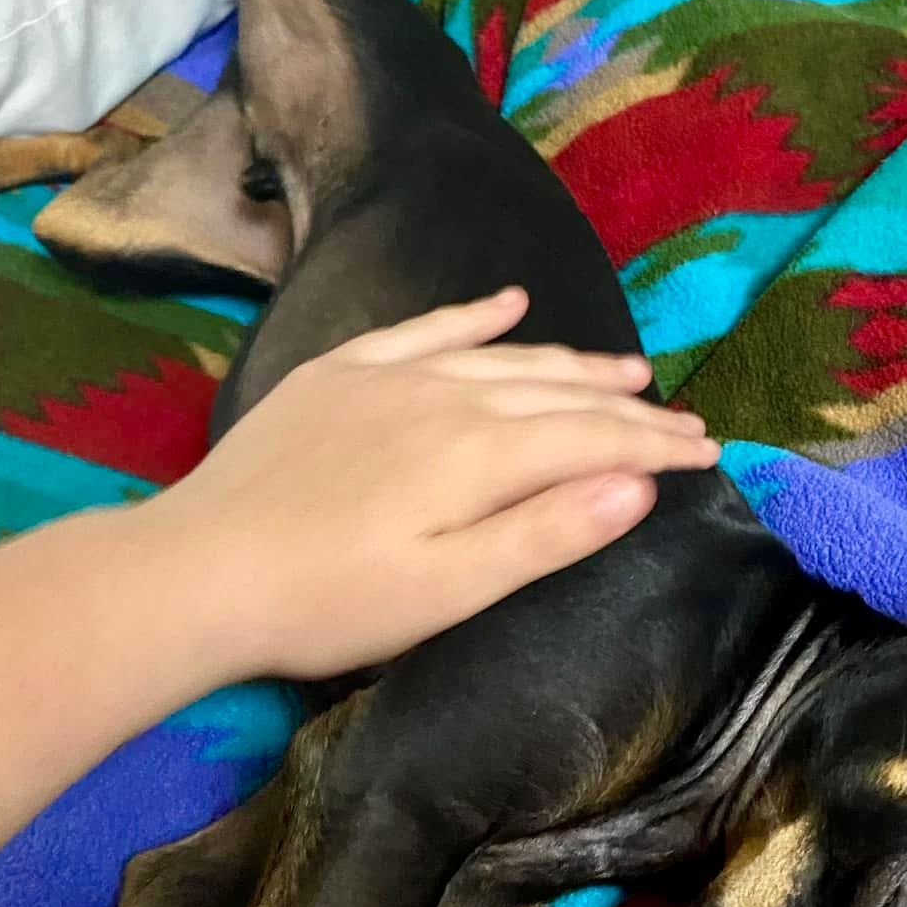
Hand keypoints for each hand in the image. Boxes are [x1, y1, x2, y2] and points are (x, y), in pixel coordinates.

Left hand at [143, 288, 718, 677]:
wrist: (199, 570)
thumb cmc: (329, 603)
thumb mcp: (449, 590)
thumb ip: (546, 533)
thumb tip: (636, 484)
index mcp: (479, 455)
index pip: (593, 440)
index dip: (655, 446)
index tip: (708, 451)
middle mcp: (444, 396)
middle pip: (558, 394)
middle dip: (628, 408)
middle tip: (684, 418)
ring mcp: (387, 376)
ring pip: (502, 357)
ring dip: (569, 362)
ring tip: (624, 369)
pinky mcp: (338, 374)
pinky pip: (425, 328)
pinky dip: (475, 316)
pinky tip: (508, 304)